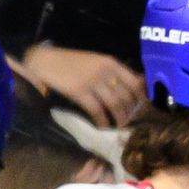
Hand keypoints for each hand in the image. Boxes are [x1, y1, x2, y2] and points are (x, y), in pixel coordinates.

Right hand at [19, 44, 145, 127]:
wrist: (46, 62)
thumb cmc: (71, 63)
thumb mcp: (96, 62)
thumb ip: (113, 73)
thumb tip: (135, 85)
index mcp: (111, 63)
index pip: (135, 82)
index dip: (141, 99)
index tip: (142, 109)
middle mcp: (105, 71)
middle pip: (126, 96)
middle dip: (130, 112)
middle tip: (129, 122)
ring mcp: (92, 81)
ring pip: (115, 104)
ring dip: (119, 119)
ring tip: (119, 127)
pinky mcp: (80, 91)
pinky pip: (97, 110)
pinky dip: (102, 121)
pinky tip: (103, 126)